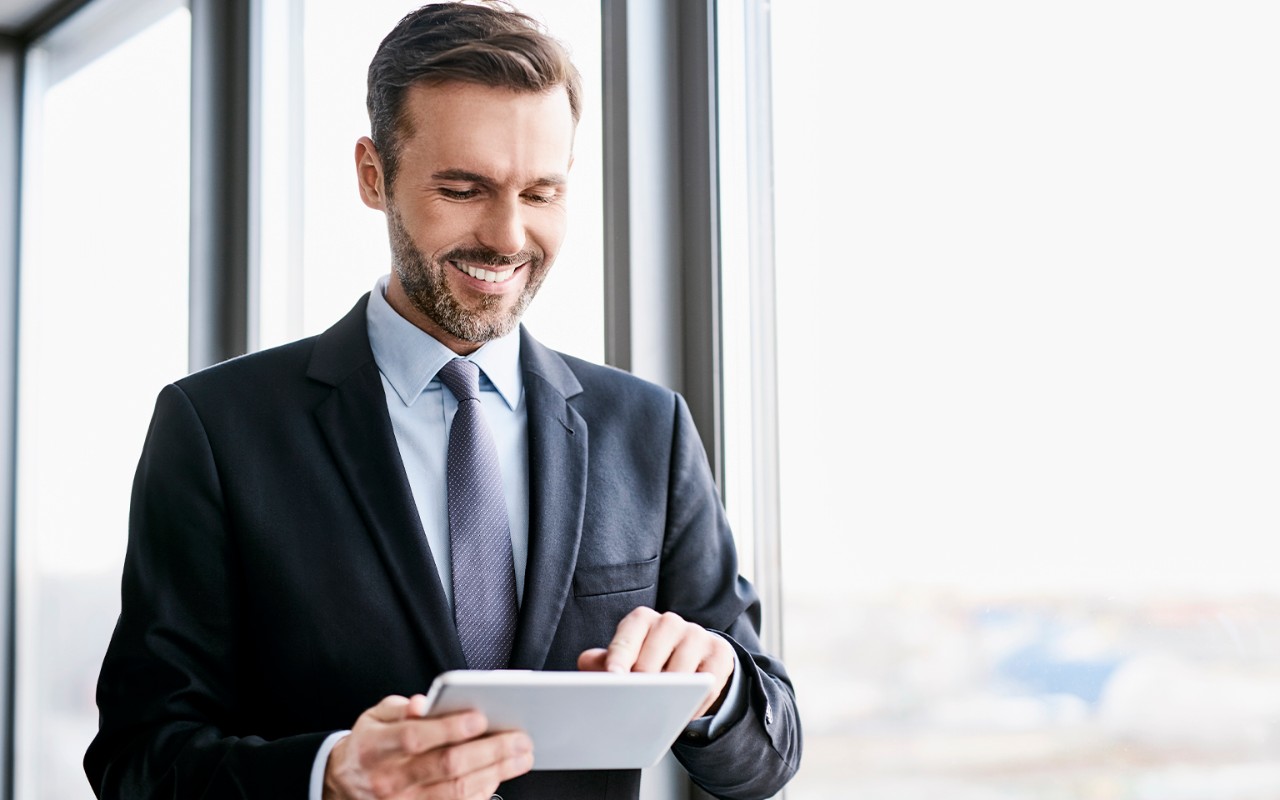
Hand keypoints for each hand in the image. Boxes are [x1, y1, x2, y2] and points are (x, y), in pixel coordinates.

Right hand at [323, 694, 532, 799]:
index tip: (480, 717)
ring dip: (495, 773)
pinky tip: (500, 776)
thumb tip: (422, 703)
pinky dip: (482, 792)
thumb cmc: (371, 743)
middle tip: (519, 738)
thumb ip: (401, 707)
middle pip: (445, 766)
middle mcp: (388, 780)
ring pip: (456, 791)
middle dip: (488, 751)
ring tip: (520, 757)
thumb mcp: (376, 717)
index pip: (414, 737)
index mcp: (375, 748)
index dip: (448, 728)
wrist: (346, 784)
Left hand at [577, 606, 733, 718]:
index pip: (628, 636)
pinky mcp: (719, 654)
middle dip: (644, 682)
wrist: (692, 658)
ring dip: (670, 695)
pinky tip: (683, 713)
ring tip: (658, 712)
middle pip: (654, 654)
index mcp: (642, 620)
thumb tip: (585, 663)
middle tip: (635, 703)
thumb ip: (603, 661)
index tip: (613, 677)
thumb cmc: (649, 659)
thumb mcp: (625, 658)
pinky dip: (695, 702)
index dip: (620, 657)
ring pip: (681, 670)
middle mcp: (670, 622)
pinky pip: (707, 683)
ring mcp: (697, 635)